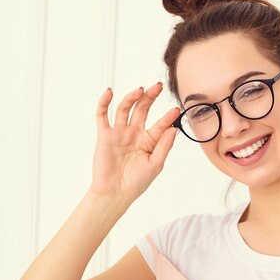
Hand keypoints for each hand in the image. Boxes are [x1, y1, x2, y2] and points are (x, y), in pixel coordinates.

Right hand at [89, 82, 180, 203]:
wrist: (115, 193)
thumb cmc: (137, 182)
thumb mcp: (156, 164)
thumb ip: (164, 146)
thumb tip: (173, 129)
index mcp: (150, 141)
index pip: (161, 124)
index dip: (168, 117)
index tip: (176, 110)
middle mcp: (135, 133)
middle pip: (143, 110)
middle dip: (150, 98)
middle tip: (158, 87)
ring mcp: (120, 133)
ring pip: (125, 109)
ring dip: (132, 98)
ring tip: (140, 90)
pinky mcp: (105, 135)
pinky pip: (103, 115)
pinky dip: (104, 103)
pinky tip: (110, 93)